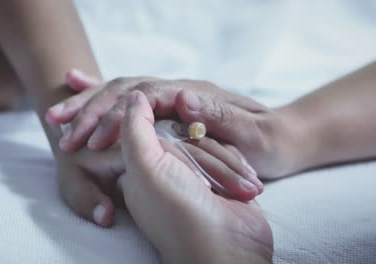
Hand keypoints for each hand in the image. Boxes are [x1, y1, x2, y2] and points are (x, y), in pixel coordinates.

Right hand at [47, 70, 297, 179]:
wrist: (282, 138)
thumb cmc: (269, 142)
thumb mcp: (253, 133)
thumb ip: (220, 114)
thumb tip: (182, 96)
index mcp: (196, 94)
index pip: (146, 96)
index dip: (116, 115)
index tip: (92, 138)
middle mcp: (179, 90)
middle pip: (126, 91)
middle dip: (91, 110)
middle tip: (60, 132)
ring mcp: (171, 98)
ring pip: (121, 93)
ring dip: (87, 103)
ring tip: (55, 117)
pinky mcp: (167, 109)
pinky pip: (128, 98)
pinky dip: (98, 92)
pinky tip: (74, 85)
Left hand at [118, 91, 272, 263]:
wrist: (226, 247)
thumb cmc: (177, 213)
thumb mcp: (145, 167)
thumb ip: (135, 129)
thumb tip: (134, 97)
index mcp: (136, 169)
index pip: (149, 131)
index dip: (166, 140)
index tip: (177, 159)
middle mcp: (161, 171)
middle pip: (183, 137)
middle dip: (201, 158)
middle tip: (200, 186)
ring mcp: (191, 174)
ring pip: (208, 144)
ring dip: (221, 168)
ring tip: (224, 193)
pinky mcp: (217, 176)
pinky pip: (225, 153)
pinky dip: (234, 170)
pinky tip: (241, 189)